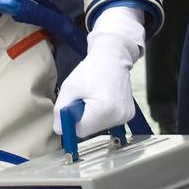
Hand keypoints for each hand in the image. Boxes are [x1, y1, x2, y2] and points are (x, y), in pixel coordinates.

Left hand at [53, 6, 145, 137]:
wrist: (113, 57)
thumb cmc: (91, 70)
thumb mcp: (69, 88)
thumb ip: (60, 111)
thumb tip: (60, 129)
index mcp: (104, 110)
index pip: (80, 130)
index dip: (72, 119)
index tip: (72, 106)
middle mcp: (118, 116)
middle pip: (90, 130)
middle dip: (82, 117)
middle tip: (83, 98)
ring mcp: (126, 116)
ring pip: (99, 126)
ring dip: (92, 116)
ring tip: (94, 96)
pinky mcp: (129, 114)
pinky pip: (108, 121)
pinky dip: (102, 113)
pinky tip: (103, 98)